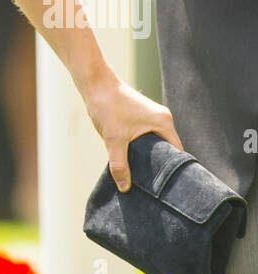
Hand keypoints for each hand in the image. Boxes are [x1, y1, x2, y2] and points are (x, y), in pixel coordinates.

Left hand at [82, 69, 183, 191]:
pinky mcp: (142, 118)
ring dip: (150, 159)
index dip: (173, 171)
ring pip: (157, 145)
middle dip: (161, 168)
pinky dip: (143, 151)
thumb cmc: (107, 106)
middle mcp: (162, 119)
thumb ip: (120, 165)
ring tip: (145, 180)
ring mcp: (152, 118)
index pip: (178, 153)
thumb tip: (125, 188)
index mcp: (163, 122)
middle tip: (156, 189)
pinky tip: (135, 163)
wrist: (95, 84)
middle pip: (169, 150)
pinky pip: (148, 139)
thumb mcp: (113, 139)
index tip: (169, 189)